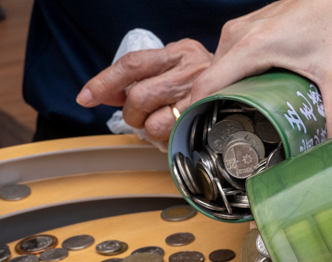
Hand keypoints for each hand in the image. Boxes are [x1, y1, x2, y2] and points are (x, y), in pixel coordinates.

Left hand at [77, 39, 212, 141]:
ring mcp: (202, 97)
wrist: (246, 93)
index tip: (86, 97)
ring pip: (154, 122)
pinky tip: (173, 131)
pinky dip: (165, 139)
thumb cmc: (205, 86)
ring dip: (150, 130)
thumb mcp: (173, 71)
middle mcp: (191, 68)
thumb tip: (105, 95)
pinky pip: (172, 138)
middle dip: (133, 114)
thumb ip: (140, 79)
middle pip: (139, 96)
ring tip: (161, 124)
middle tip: (142, 116)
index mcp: (179, 52)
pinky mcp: (207, 122)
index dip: (105, 82)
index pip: (132, 64)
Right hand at [190, 0, 331, 136]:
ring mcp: (237, 30)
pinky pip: (225, 60)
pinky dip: (231, 80)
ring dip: (222, 95)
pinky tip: (248, 97)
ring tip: (238, 120)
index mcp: (249, 47)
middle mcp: (236, 36)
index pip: (205, 87)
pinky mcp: (243, 29)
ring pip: (216, 71)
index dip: (198, 114)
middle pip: (209, 82)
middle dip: (213, 110)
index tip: (205, 139)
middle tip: (229, 136)